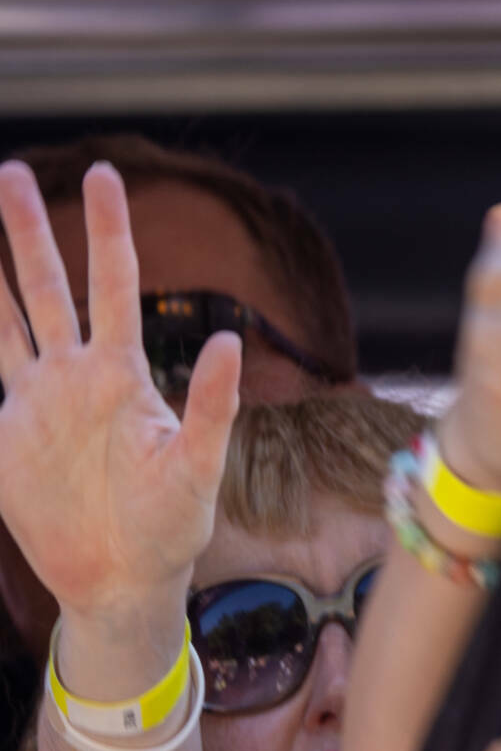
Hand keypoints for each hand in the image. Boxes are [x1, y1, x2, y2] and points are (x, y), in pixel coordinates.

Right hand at [0, 162, 236, 647]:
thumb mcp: (198, 466)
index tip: (108, 173)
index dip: (109, 231)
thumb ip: (212, 405)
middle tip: (10, 170)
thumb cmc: (173, 525)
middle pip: (46, 287)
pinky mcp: (4, 436)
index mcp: (123, 374)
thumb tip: (227, 340)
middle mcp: (76, 376)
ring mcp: (36, 402)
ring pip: (6, 319)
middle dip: (30, 230)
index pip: (115, 284)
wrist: (123, 579)